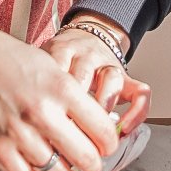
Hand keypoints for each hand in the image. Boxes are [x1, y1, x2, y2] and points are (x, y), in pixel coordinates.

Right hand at [0, 19, 118, 170]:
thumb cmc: (5, 57)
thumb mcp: (49, 66)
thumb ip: (71, 96)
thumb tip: (94, 126)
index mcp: (62, 88)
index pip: (103, 130)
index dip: (109, 143)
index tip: (105, 145)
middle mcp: (43, 112)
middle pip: (86, 157)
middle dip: (93, 165)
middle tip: (89, 163)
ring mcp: (18, 133)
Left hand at [47, 17, 151, 134]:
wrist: (86, 37)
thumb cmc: (60, 60)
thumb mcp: (42, 61)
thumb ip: (36, 82)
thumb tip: (29, 121)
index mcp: (63, 50)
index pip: (57, 68)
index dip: (50, 97)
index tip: (43, 123)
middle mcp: (88, 56)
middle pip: (84, 77)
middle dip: (74, 108)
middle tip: (65, 132)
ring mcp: (110, 66)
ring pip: (112, 80)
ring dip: (102, 109)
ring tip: (92, 131)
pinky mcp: (127, 78)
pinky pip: (141, 93)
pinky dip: (136, 113)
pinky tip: (124, 130)